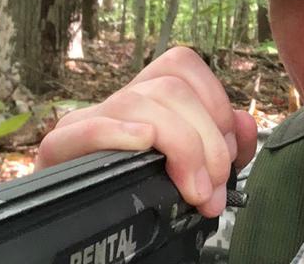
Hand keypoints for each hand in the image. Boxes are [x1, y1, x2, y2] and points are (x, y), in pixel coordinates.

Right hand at [35, 47, 257, 217]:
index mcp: (150, 100)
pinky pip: (85, 127)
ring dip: (178, 145)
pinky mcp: (59, 150)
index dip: (215, 101)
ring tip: (193, 190)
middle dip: (205, 139)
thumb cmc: (149, 197)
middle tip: (213, 186)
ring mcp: (85, 122)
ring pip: (135, 101)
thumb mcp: (202, 172)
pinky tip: (142, 143)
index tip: (228, 150)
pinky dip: (118, 132)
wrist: (94, 239)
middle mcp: (119, 103)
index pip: (181, 64)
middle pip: (168, 87)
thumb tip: (244, 122)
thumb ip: (230, 147)